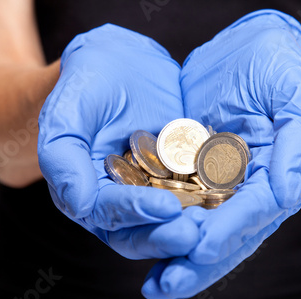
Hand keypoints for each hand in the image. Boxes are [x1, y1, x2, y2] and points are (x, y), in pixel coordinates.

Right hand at [38, 24, 198, 259]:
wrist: (122, 62)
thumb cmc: (86, 84)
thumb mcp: (67, 114)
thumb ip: (64, 160)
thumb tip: (79, 206)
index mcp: (86, 194)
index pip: (109, 214)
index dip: (136, 214)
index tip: (168, 210)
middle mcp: (120, 201)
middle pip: (143, 231)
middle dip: (169, 234)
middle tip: (198, 233)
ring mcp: (154, 191)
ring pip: (174, 219)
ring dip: (195, 224)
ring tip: (221, 220)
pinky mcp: (183, 178)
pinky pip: (199, 192)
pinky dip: (215, 196)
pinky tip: (236, 194)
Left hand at [142, 10, 300, 298]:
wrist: (251, 48)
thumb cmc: (280, 66)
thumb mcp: (297, 95)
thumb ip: (299, 145)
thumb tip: (288, 196)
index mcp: (281, 175)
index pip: (258, 212)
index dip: (230, 231)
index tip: (201, 246)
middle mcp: (253, 188)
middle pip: (230, 234)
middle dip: (199, 261)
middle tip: (168, 283)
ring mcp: (224, 184)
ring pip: (204, 228)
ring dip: (179, 257)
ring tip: (155, 285)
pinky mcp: (197, 173)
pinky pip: (181, 205)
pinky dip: (166, 226)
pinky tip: (144, 244)